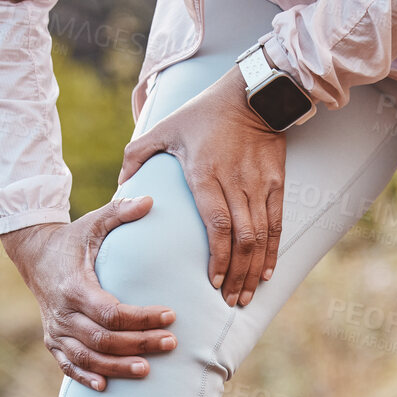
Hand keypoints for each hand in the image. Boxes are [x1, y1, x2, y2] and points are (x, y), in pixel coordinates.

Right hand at [2, 196, 175, 391]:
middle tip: (171, 344)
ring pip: (86, 357)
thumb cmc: (72, 239)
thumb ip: (120, 211)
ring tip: (147, 370)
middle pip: (103, 338)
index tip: (171, 315)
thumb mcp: (94, 223)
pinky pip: (67, 365)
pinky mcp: (52, 339)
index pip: (111, 312)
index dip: (141, 318)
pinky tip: (105, 388)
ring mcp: (55, 328)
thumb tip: (150, 199)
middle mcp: (62, 312)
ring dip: (116, 367)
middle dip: (138, 344)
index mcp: (74, 286)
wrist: (33, 253)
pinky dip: (84, 377)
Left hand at [118, 68, 286, 307]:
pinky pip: (276, 224)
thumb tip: (120, 184)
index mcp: (206, 174)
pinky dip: (272, 252)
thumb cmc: (203, 112)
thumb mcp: (165, 127)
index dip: (218, 258)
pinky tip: (266, 273)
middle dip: (237, 276)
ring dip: (254, 270)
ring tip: (245, 296)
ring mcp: (259, 184)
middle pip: (242, 239)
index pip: (217, 225)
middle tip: (229, 302)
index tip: (213, 283)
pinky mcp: (276, 183)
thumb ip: (137, 154)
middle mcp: (235, 183)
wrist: (252, 94)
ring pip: (261, 237)